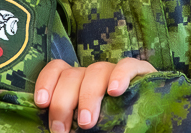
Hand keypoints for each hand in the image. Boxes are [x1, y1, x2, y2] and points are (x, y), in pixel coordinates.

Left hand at [34, 58, 155, 131]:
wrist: (149, 124)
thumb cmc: (112, 127)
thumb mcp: (88, 128)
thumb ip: (71, 124)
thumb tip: (56, 131)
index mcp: (78, 83)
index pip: (58, 69)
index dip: (47, 82)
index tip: (42, 103)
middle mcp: (94, 74)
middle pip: (73, 74)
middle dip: (63, 102)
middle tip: (61, 130)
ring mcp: (116, 71)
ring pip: (97, 70)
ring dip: (88, 96)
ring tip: (86, 122)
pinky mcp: (141, 71)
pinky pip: (128, 65)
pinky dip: (120, 76)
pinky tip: (115, 91)